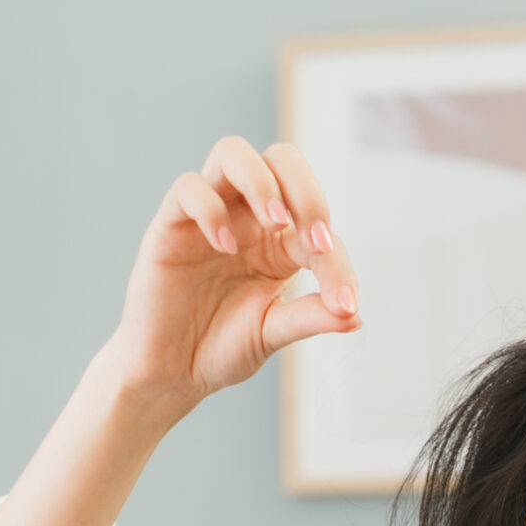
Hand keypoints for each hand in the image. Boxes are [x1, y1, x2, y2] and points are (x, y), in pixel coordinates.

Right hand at [100, 136, 361, 416]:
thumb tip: (355, 316)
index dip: (338, 260)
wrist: (171, 372)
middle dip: (306, 192)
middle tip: (315, 240)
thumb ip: (309, 318)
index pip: (318, 221)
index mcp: (280, 240)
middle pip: (281, 160)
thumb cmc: (221, 347)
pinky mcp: (170, 225)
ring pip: (233, 153)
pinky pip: (188, 188)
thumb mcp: (272, 334)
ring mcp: (209, 215)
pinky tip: (225, 247)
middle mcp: (247, 218)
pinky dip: (211, 210)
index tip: (344, 302)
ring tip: (276, 223)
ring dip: (262, 181)